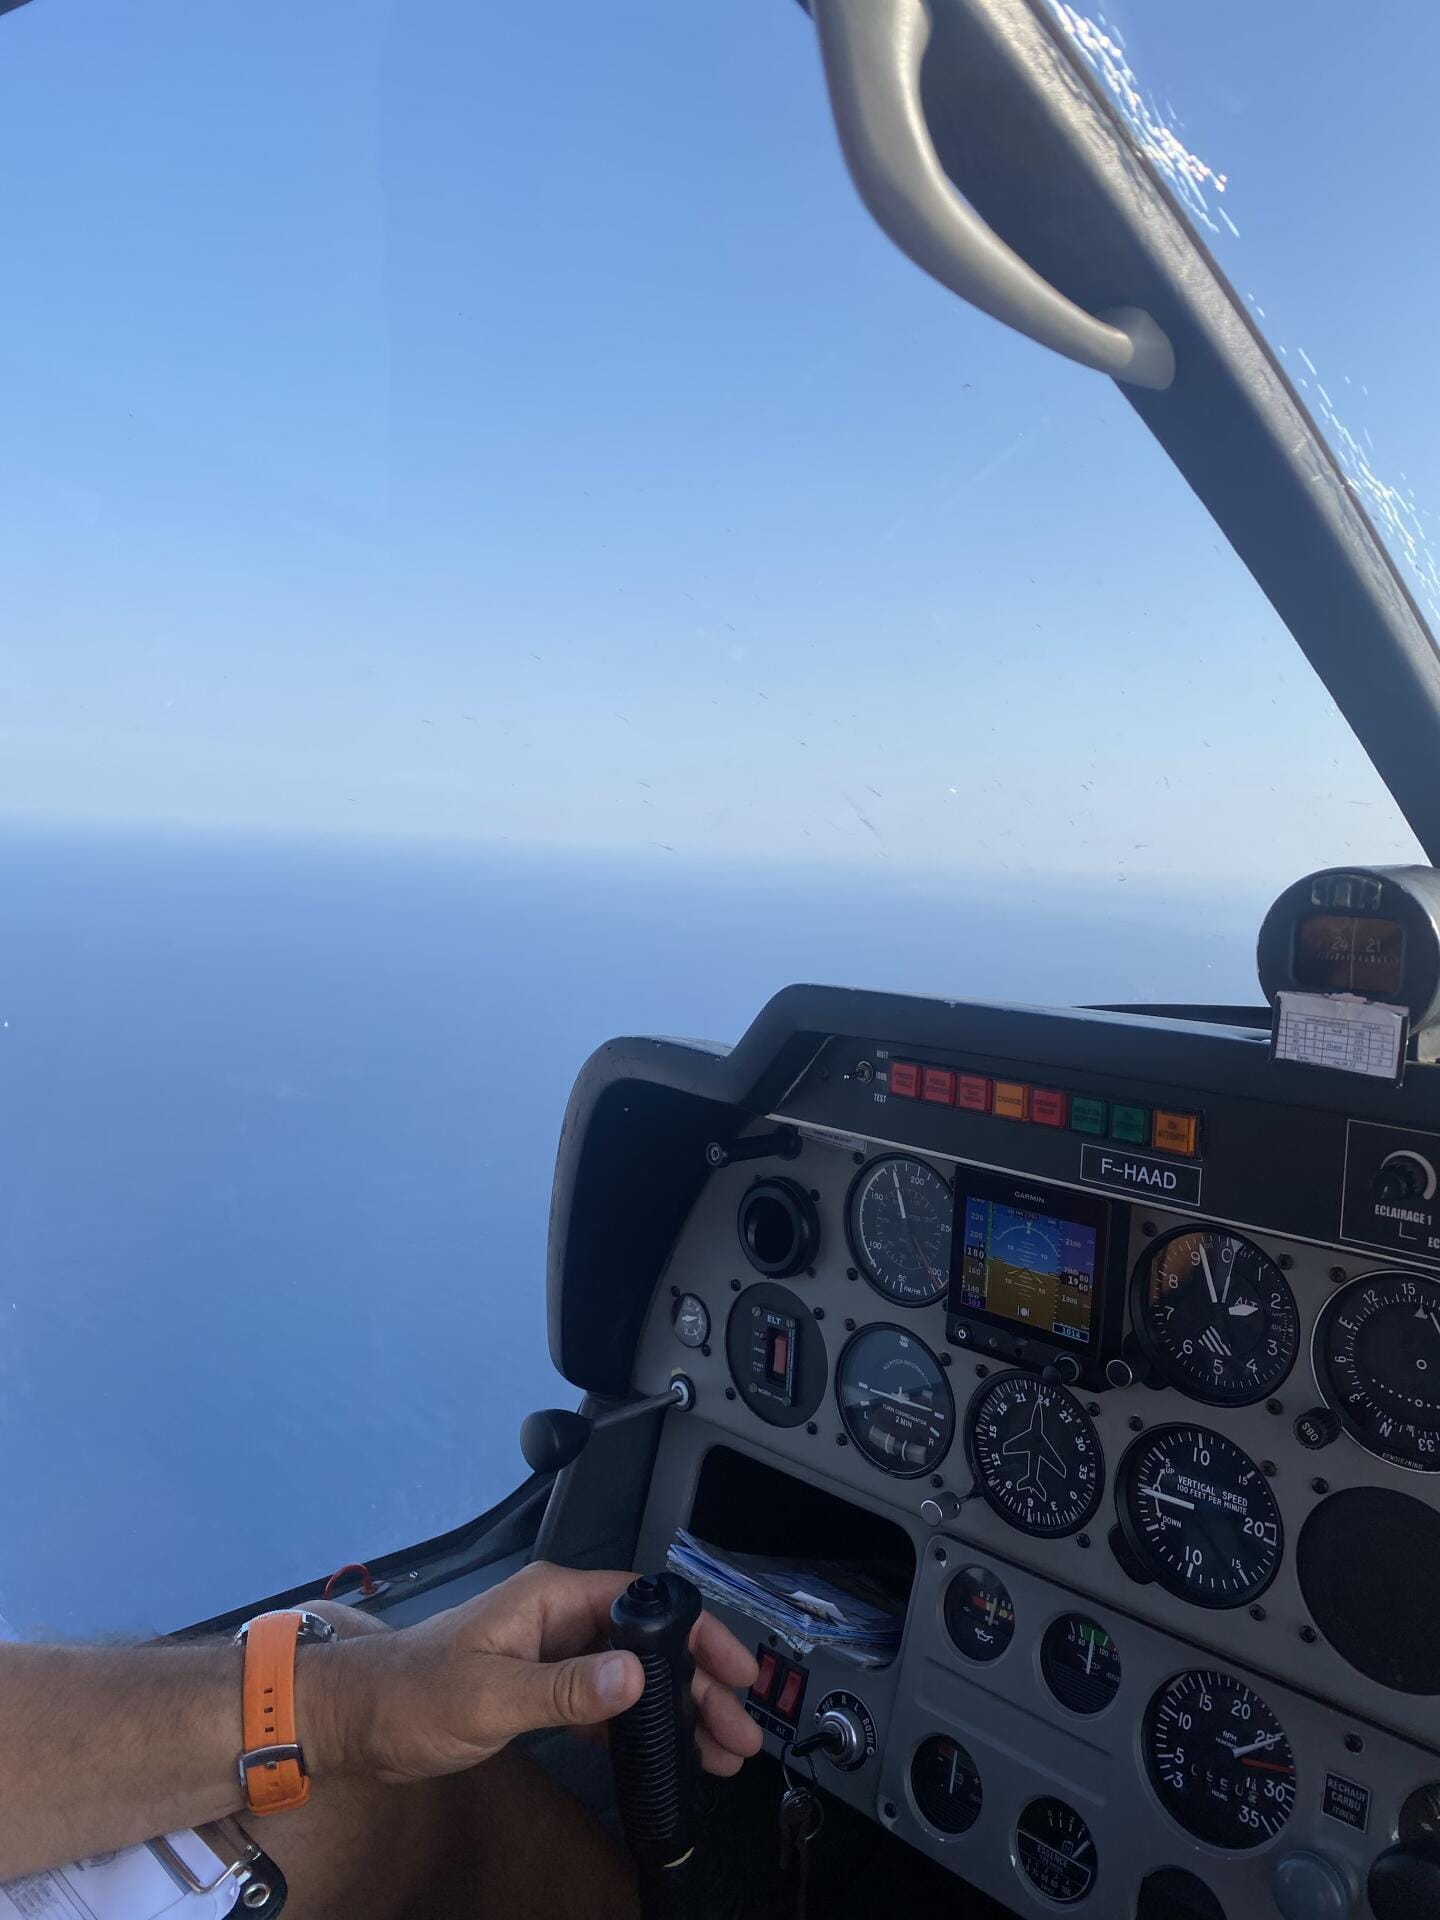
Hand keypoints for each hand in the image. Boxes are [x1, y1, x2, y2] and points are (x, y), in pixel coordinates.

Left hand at [318, 1561, 762, 1785]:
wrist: (354, 1720)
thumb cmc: (408, 1694)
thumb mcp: (490, 1695)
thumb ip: (565, 1689)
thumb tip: (634, 1677)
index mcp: (551, 1598)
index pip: (645, 1603)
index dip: (696, 1634)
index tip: (735, 1670)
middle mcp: (557, 1616)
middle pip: (648, 1642)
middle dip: (698, 1683)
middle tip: (737, 1728)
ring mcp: (549, 1651)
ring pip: (631, 1674)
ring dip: (674, 1709)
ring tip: (716, 1749)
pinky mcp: (539, 1686)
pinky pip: (603, 1700)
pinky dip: (636, 1726)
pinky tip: (660, 1754)